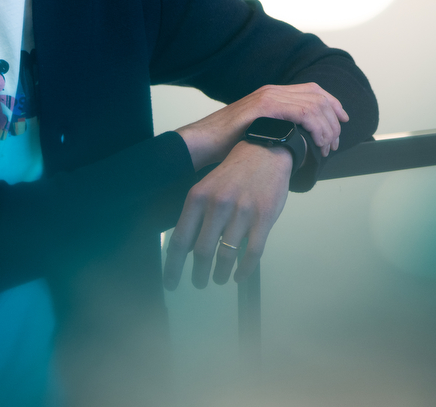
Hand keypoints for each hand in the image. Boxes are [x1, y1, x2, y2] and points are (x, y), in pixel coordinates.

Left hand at [163, 141, 290, 289]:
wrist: (264, 152)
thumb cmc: (233, 174)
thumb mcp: (206, 187)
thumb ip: (194, 215)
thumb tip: (183, 248)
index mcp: (197, 197)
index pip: (180, 239)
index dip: (173, 266)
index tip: (171, 283)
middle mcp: (217, 205)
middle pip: (202, 252)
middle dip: (199, 274)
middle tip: (199, 283)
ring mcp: (241, 212)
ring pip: (226, 256)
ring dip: (220, 274)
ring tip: (219, 279)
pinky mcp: (264, 218)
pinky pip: (252, 253)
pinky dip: (244, 270)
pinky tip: (239, 276)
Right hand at [176, 82, 348, 169]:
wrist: (204, 141)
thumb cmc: (229, 141)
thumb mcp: (259, 129)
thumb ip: (278, 126)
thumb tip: (299, 140)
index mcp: (273, 93)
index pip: (314, 90)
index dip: (333, 103)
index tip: (343, 121)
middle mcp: (273, 91)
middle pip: (318, 97)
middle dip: (334, 121)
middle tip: (334, 143)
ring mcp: (268, 97)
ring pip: (314, 106)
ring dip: (327, 128)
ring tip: (327, 147)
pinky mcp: (264, 108)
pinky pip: (302, 113)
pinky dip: (316, 128)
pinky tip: (317, 142)